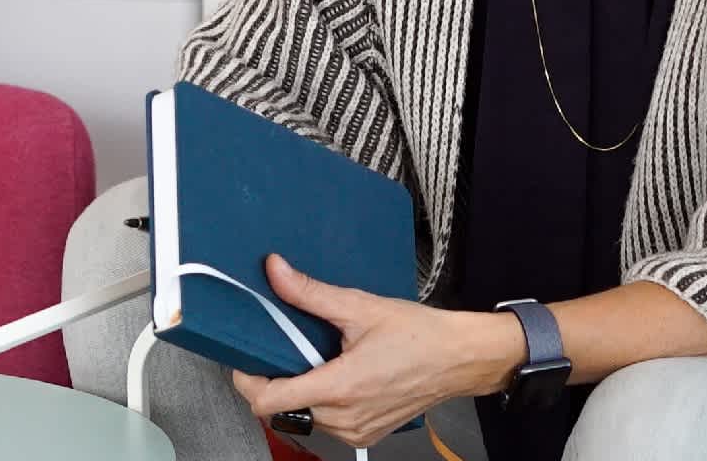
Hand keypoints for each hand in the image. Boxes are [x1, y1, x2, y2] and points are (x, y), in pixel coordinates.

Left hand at [231, 253, 522, 448]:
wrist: (460, 358)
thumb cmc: (420, 335)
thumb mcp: (361, 306)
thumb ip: (310, 292)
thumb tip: (275, 272)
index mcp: (339, 387)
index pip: (268, 402)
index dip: (247, 381)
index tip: (245, 361)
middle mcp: (344, 417)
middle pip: (282, 410)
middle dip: (275, 381)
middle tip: (285, 350)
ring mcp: (355, 431)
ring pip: (304, 418)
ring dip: (300, 392)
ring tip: (319, 360)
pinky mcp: (365, 434)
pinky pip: (327, 424)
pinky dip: (323, 402)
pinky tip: (338, 375)